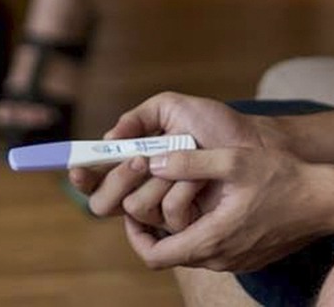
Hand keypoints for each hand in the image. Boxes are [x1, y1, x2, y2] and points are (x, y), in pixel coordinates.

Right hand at [69, 92, 272, 209]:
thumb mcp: (173, 108)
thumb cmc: (216, 125)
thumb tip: (108, 139)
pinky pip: (165, 219)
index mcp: (133, 160)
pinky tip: (194, 180)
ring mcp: (163, 209)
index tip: (78, 165)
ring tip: (174, 161)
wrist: (254, 146)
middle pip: (103, 200)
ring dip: (151, 183)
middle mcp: (143, 188)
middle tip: (140, 159)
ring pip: (132, 208)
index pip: (95, 176)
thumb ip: (138, 117)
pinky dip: (177, 194)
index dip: (82, 173)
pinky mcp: (186, 225)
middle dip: (117, 178)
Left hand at [124, 148, 333, 273]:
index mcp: (212, 239)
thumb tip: (152, 162)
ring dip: (177, 227)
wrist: (327, 201)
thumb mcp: (234, 161)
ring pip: (189, 251)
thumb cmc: (284, 178)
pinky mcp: (246, 257)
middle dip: (153, 228)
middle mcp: (220, 259)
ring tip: (175, 193)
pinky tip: (204, 201)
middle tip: (149, 196)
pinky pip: (210, 249)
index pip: (155, 256)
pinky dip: (198, 229)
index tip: (129, 211)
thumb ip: (189, 162)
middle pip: (168, 255)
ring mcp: (234, 261)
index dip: (134, 235)